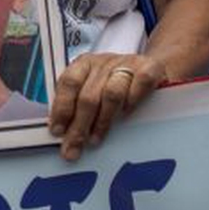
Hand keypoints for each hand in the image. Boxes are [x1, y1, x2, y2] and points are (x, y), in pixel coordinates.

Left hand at [48, 52, 165, 160]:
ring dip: (102, 121)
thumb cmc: (116, 80)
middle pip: (88, 96)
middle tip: (74, 146)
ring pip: (111, 93)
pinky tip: (127, 113)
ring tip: (95, 138)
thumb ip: (76, 104)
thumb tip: (62, 131)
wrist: (150, 65)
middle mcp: (104, 63)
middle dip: (79, 126)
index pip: (68, 83)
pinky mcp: (149, 68)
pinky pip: (141, 82)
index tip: (58, 131)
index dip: (61, 108)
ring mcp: (127, 65)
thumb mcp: (92, 86)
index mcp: (85, 64)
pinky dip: (133, 99)